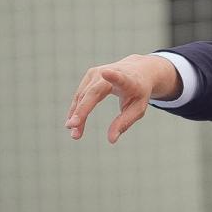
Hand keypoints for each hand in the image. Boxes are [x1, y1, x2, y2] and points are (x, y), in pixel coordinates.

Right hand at [64, 54, 178, 142]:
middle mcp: (110, 72)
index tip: (106, 72)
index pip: (120, 77)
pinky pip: (80, 95)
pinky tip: (73, 124)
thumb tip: (111, 140)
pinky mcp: (90, 75)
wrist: (139, 71)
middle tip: (72, 126)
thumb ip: (125, 122)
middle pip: (93, 92)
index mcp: (128, 80)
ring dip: (77, 115)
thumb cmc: (139, 92)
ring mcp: (97, 73)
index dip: (113, 76)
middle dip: (82, 109)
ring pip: (83, 96)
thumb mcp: (138, 109)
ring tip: (75, 134)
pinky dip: (76, 110)